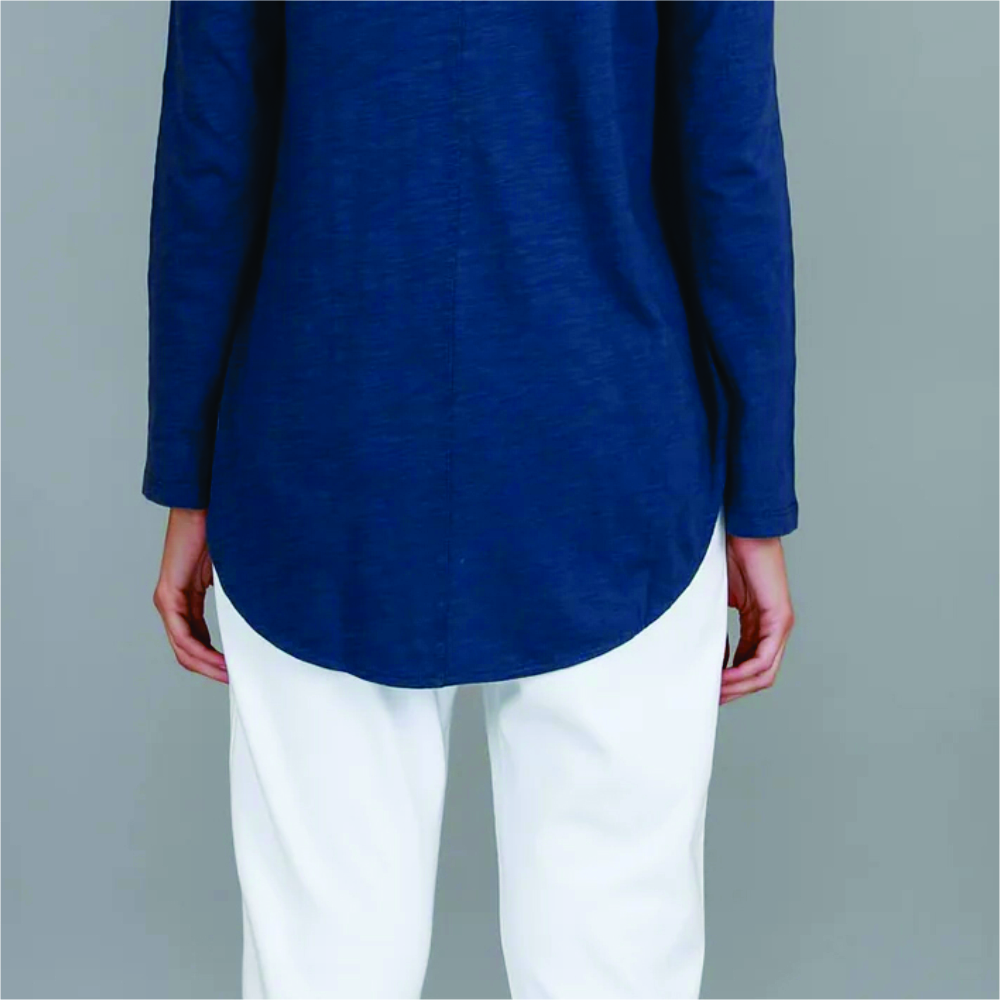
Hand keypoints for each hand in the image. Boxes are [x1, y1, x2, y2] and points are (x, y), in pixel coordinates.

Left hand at [152, 508, 227, 683]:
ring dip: (206, 665)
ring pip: (183, 647)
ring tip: (228, 675)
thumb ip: (235, 593)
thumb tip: (259, 609)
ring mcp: (168, 600)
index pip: (196, 639)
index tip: (234, 670)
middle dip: (210, 669)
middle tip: (233, 680)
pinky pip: (182, 634)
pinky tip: (218, 659)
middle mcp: (173, 602)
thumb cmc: (220, 530)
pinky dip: (200, 651)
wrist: (203, 504)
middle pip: (187, 650)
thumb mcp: (231, 571)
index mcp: (187, 596)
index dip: (214, 659)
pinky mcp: (168, 595)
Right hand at [720, 533, 794, 704]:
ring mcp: (780, 624)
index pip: (748, 665)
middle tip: (708, 699)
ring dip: (737, 686)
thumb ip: (713, 625)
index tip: (706, 690)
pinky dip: (744, 671)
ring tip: (713, 691)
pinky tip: (724, 676)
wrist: (742, 528)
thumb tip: (697, 653)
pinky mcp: (780, 617)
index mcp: (759, 623)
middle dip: (732, 691)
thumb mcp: (715, 599)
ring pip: (763, 672)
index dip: (728, 682)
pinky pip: (764, 658)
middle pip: (758, 676)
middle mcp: (774, 628)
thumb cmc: (727, 555)